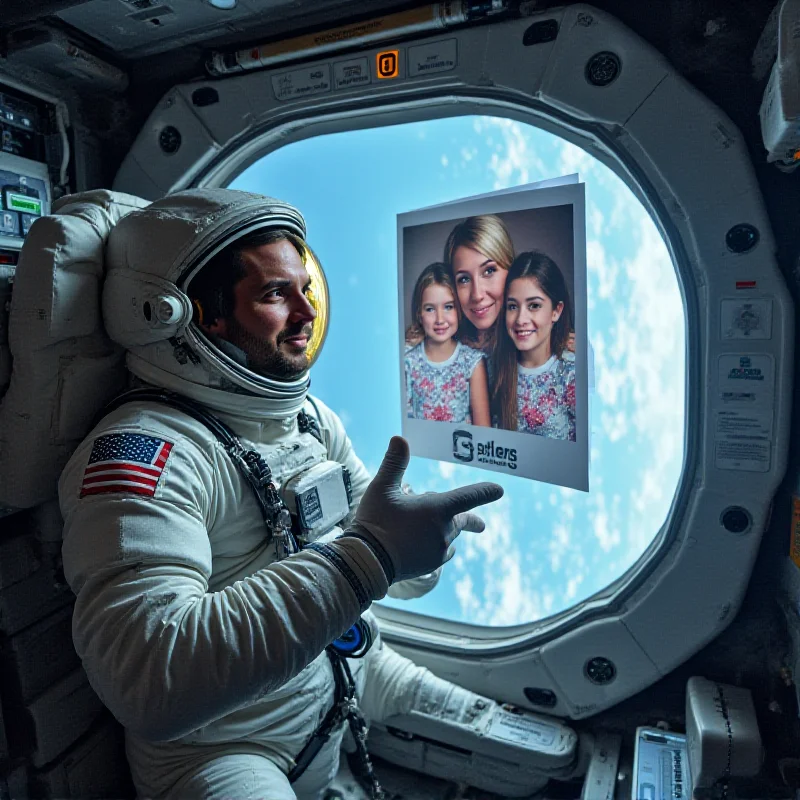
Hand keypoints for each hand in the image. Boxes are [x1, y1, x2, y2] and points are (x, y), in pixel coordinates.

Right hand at [343, 437, 502, 583]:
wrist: (368, 562)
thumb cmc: (376, 521)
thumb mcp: (382, 488)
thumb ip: (394, 464)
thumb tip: (399, 438)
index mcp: (437, 509)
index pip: (468, 497)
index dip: (485, 492)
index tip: (500, 490)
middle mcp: (444, 530)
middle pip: (461, 520)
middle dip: (470, 520)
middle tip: (481, 526)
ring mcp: (439, 549)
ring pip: (448, 534)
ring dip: (443, 529)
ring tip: (427, 527)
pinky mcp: (431, 564)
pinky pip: (442, 551)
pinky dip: (437, 545)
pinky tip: (425, 544)